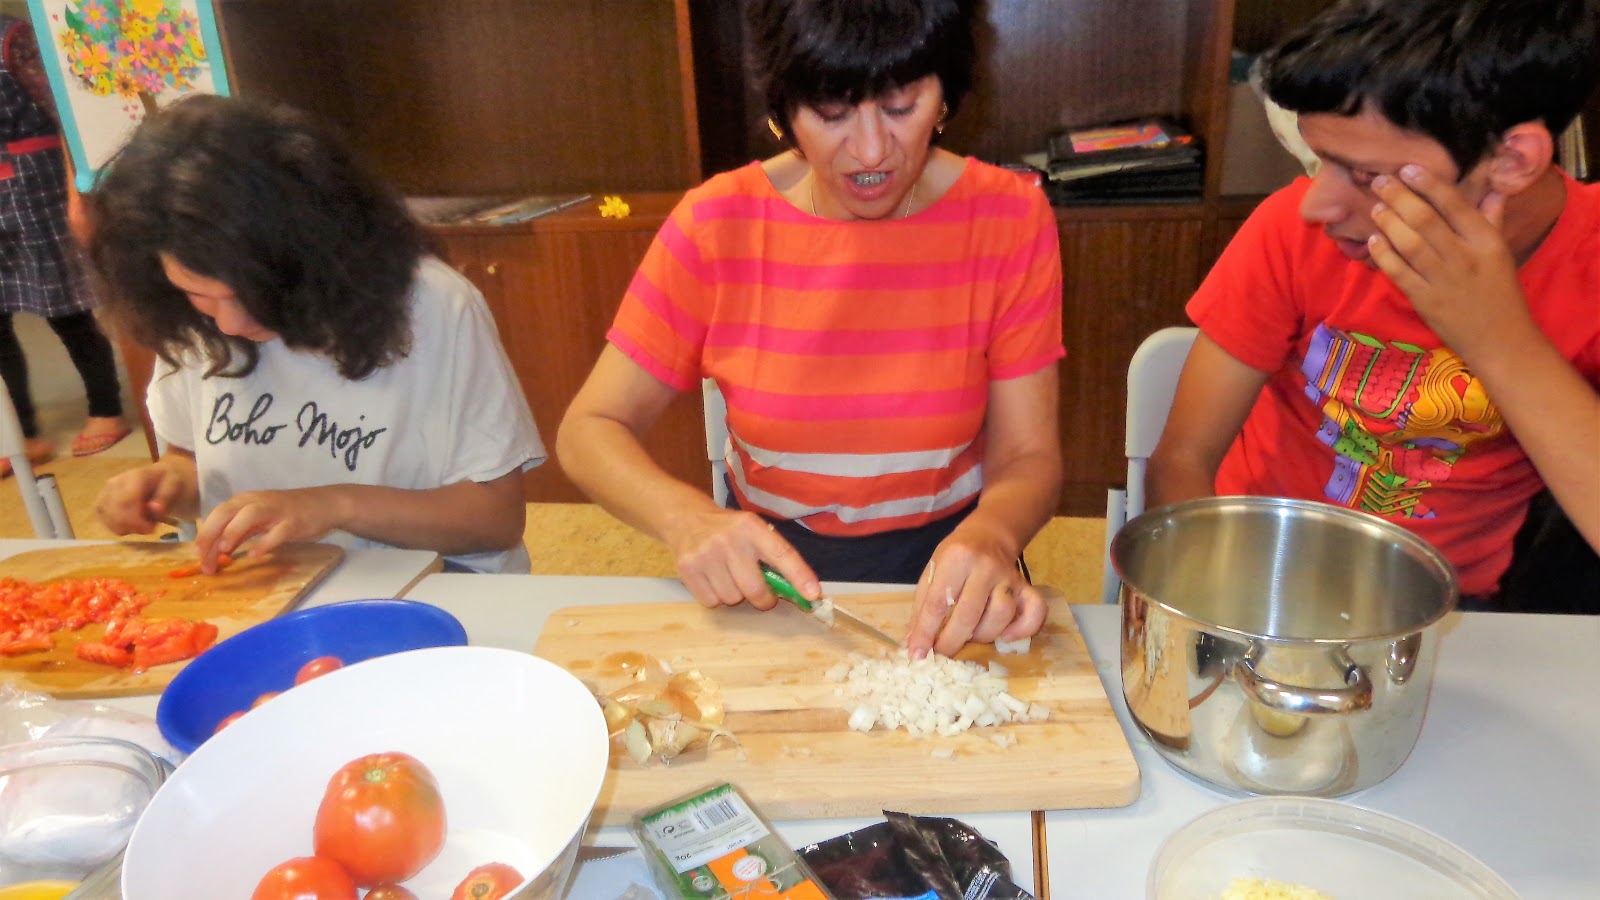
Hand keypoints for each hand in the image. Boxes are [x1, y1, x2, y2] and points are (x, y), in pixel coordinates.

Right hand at [95, 465, 186, 534]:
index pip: (126, 501)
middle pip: (115, 513)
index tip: (150, 529)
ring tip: (143, 521)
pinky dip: (121, 528)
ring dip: (128, 528)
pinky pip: (106, 523)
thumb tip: (155, 509)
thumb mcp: (174, 486)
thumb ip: (165, 497)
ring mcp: (105, 494)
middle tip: (150, 528)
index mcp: (134, 477)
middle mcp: (114, 483)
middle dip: (133, 526)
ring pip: (110, 520)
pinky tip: (133, 523)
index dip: (136, 520)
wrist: (157, 478)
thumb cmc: (166, 482)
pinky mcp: (101, 504)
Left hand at [194, 487, 340, 571]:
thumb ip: (239, 531)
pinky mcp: (294, 521)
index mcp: (245, 500)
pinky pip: (277, 531)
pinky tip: (255, 556)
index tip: (198, 558)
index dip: (204, 536)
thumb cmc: (289, 513)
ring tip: (224, 553)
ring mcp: (276, 510)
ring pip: (248, 515)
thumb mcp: (259, 520)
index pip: (216, 515)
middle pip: (226, 513)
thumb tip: (217, 550)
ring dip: (233, 533)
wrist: (325, 504)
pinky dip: (264, 543)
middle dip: (211, 536)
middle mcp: (257, 501)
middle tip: (205, 561)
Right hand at [668, 509, 818, 610]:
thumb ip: (775, 556)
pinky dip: (717, 598)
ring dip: (736, 596)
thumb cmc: (730, 531)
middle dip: (763, 599)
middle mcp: (728, 540)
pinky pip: (712, 602)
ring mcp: (705, 555)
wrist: (686, 520)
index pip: (781, 554)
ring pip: (732, 599)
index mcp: (751, 527)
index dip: (799, 576)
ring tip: (730, 577)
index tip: (813, 594)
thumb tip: (803, 592)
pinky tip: (714, 580)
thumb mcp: (754, 531)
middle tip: (762, 594)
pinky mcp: (687, 569)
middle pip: (755, 589)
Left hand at [905, 518, 1046, 657]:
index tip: (918, 654)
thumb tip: (912, 643)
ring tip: (969, 635)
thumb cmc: (955, 557)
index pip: (938, 603)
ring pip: (1001, 616)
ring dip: (982, 635)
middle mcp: (985, 567)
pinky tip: (1005, 636)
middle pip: (969, 614)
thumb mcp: (933, 571)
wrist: (989, 535)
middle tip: (941, 654)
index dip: (926, 632)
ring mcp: (1009, 577)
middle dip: (951, 642)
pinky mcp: (1027, 587)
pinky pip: (1035, 612)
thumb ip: (922, 607)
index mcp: (957, 558)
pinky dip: (1022, 630)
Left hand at [1367, 164, 1528, 358]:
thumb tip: (1494, 188)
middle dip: (1399, 197)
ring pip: (1410, 243)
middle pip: (1426, 220)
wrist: (1501, 340)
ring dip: (1388, 222)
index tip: (1407, 168)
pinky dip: (1384, 255)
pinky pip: (1400, 272)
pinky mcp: (1425, 301)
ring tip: (1375, 207)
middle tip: (1379, 181)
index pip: (1455, 205)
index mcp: (1486, 241)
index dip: (1429, 184)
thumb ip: (1493, 219)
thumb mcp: (1501, 253)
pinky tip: (1373, 241)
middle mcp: (1465, 257)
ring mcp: (1443, 280)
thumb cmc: (1501, 293)